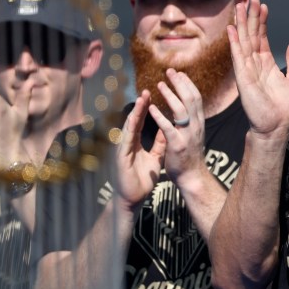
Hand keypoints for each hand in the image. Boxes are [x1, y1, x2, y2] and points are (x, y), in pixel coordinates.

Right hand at [115, 90, 165, 210]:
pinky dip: (130, 129)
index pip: (140, 121)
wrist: (133, 198)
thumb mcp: (155, 157)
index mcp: (135, 142)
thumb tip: (167, 129)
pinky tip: (132, 119)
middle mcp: (127, 143)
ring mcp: (122, 149)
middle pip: (133, 120)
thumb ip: (160, 143)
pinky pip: (126, 141)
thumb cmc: (141, 180)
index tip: (153, 94)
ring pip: (128, 127)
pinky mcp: (121, 158)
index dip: (146, 108)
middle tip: (146, 90)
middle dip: (140, 105)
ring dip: (134, 113)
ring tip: (140, 99)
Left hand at [148, 68, 206, 186]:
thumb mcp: (193, 134)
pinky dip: (159, 116)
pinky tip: (151, 109)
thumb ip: (189, 121)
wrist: (192, 176)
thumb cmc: (190, 156)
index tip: (179, 73)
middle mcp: (196, 126)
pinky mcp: (177, 145)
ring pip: (181, 109)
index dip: (188, 84)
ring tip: (159, 85)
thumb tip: (185, 108)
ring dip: (170, 95)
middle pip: (191, 98)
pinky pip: (168, 127)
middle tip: (170, 71)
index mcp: (199, 122)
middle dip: (180, 83)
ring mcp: (187, 135)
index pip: (196, 97)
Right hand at [227, 0, 288, 137]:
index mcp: (265, 64)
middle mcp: (254, 64)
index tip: (261, 4)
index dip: (260, 20)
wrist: (277, 126)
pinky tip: (232, 28)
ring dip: (242, 22)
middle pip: (250, 34)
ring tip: (240, 4)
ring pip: (243, 41)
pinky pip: (238, 57)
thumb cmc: (284, 108)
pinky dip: (235, 42)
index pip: (261, 37)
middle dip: (249, 15)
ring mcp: (247, 69)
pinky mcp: (243, 78)